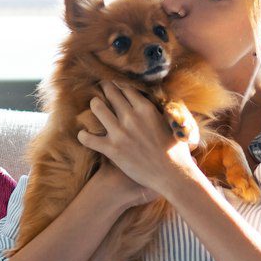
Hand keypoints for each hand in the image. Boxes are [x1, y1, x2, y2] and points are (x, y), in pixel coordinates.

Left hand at [74, 78, 203, 203]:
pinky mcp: (112, 149)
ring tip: (95, 107)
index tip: (115, 86)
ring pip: (97, 108)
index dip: (119, 86)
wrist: (172, 175)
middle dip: (105, 89)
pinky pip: (88, 138)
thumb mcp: (172, 123)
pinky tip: (83, 135)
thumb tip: (161, 100)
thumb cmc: (176, 151)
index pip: (126, 88)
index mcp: (146, 108)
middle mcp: (131, 117)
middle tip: (101, 89)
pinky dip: (84, 136)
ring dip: (94, 105)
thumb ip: (163, 110)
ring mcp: (120, 133)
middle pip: (111, 93)